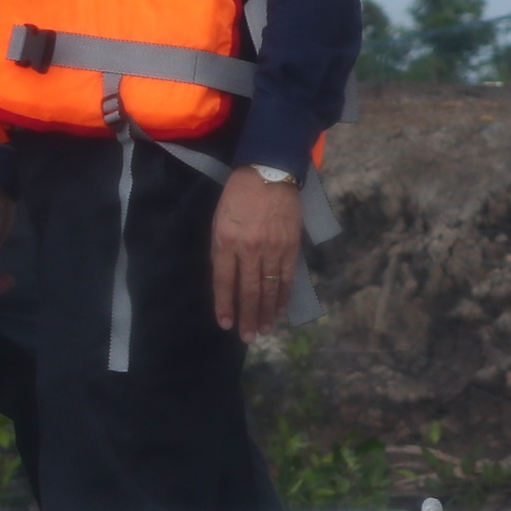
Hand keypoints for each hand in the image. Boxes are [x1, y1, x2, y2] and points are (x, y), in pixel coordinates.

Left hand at [213, 168, 301, 341]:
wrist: (269, 172)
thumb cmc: (238, 195)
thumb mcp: (219, 219)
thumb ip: (221, 249)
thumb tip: (225, 279)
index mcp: (226, 240)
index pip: (223, 281)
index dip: (225, 304)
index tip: (226, 324)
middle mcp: (250, 248)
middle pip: (248, 290)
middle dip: (247, 317)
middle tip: (248, 338)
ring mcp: (273, 248)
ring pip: (269, 288)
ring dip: (266, 312)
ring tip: (263, 330)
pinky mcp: (291, 246)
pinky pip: (287, 277)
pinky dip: (283, 296)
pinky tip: (279, 310)